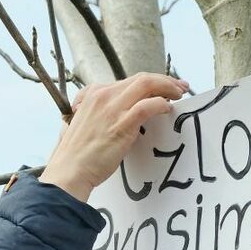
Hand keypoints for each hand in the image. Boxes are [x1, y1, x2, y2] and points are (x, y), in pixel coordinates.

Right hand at [40, 72, 189, 202]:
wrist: (69, 171)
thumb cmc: (76, 155)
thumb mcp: (83, 125)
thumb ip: (97, 115)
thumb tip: (112, 118)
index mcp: (93, 94)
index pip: (127, 81)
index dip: (148, 83)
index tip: (162, 88)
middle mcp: (103, 95)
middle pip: (140, 78)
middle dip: (164, 80)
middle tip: (180, 87)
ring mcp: (113, 108)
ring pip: (147, 84)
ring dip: (168, 86)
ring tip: (180, 94)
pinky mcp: (122, 123)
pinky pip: (148, 105)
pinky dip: (161, 103)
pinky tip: (168, 109)